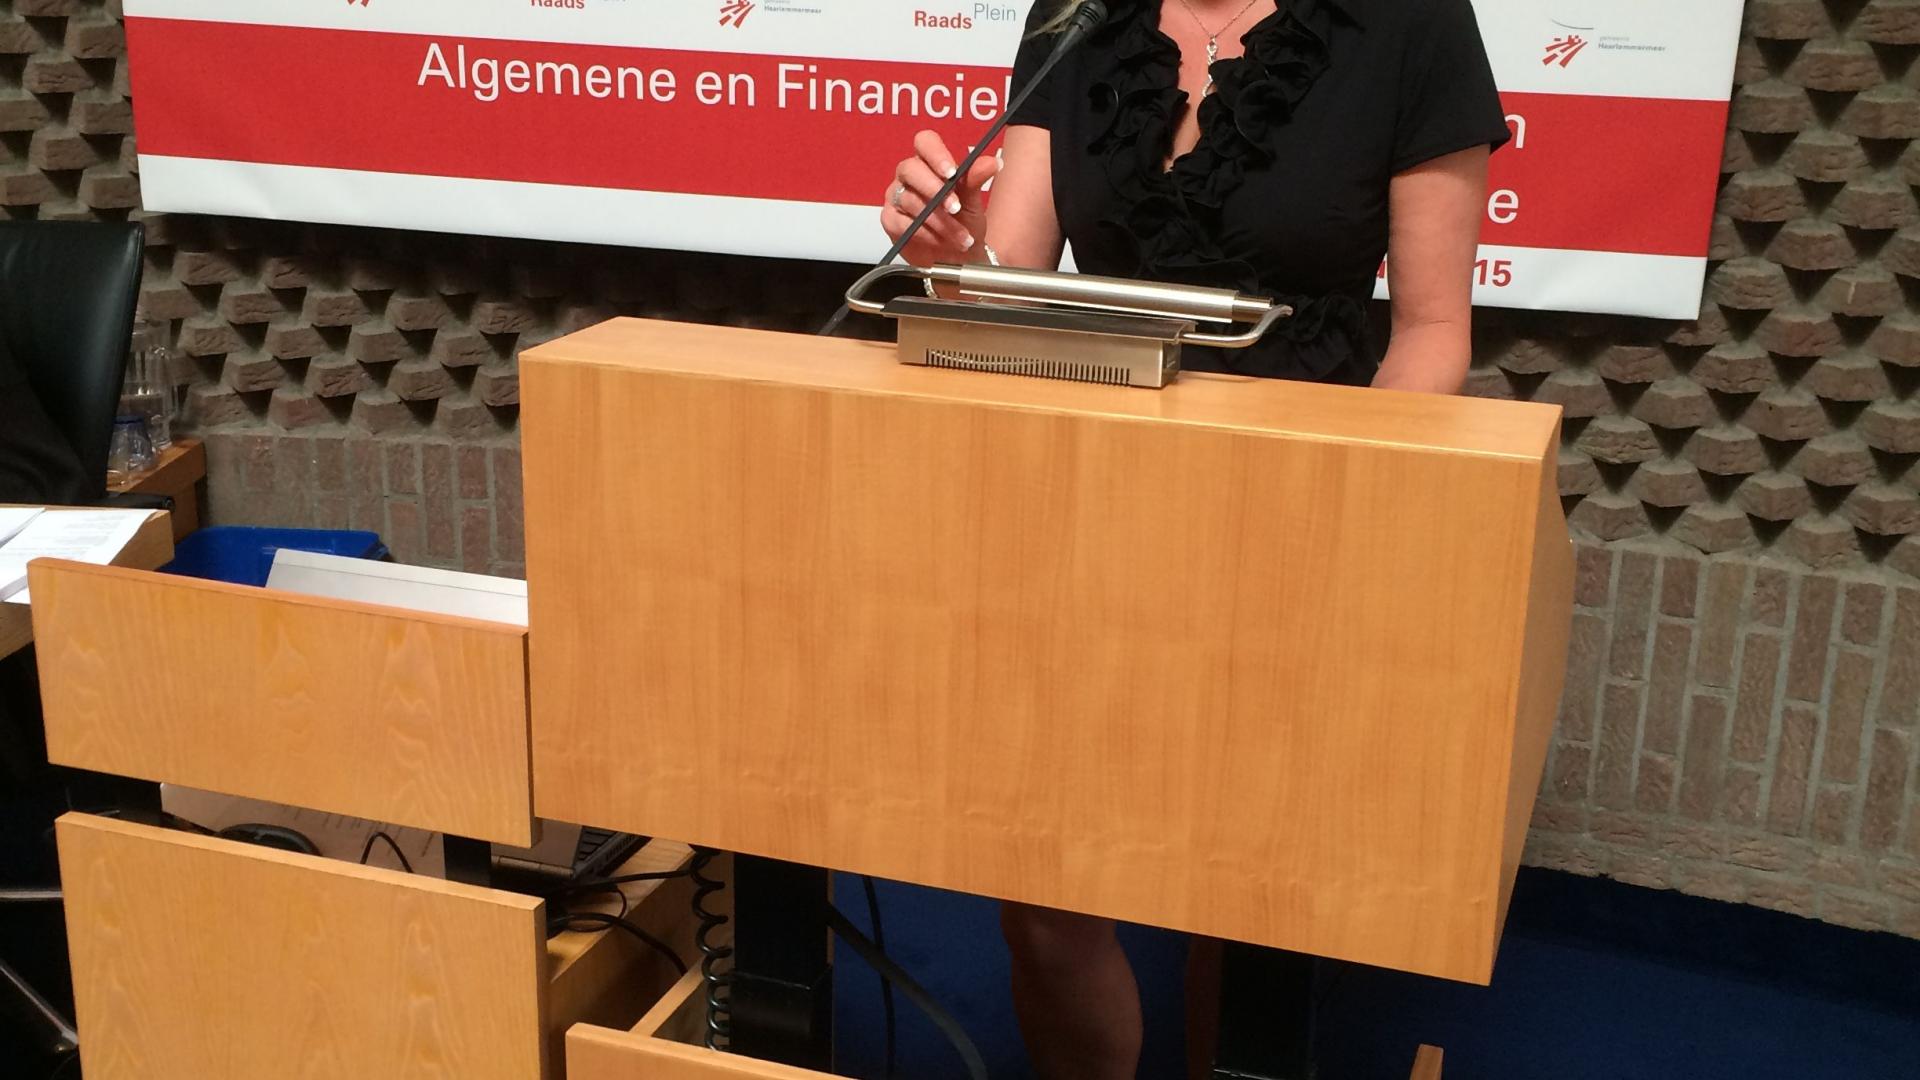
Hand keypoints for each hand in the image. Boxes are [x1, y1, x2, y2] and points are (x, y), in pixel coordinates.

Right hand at [881, 130, 1001, 266]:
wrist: (958, 258)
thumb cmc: (963, 223)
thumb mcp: (973, 202)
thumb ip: (976, 180)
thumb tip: (992, 162)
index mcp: (930, 162)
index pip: (925, 142)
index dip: (936, 154)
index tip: (952, 173)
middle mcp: (909, 176)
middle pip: (911, 169)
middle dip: (934, 189)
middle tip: (955, 207)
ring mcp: (896, 197)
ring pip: (911, 200)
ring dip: (938, 220)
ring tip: (960, 235)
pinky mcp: (890, 220)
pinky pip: (902, 222)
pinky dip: (924, 233)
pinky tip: (940, 241)